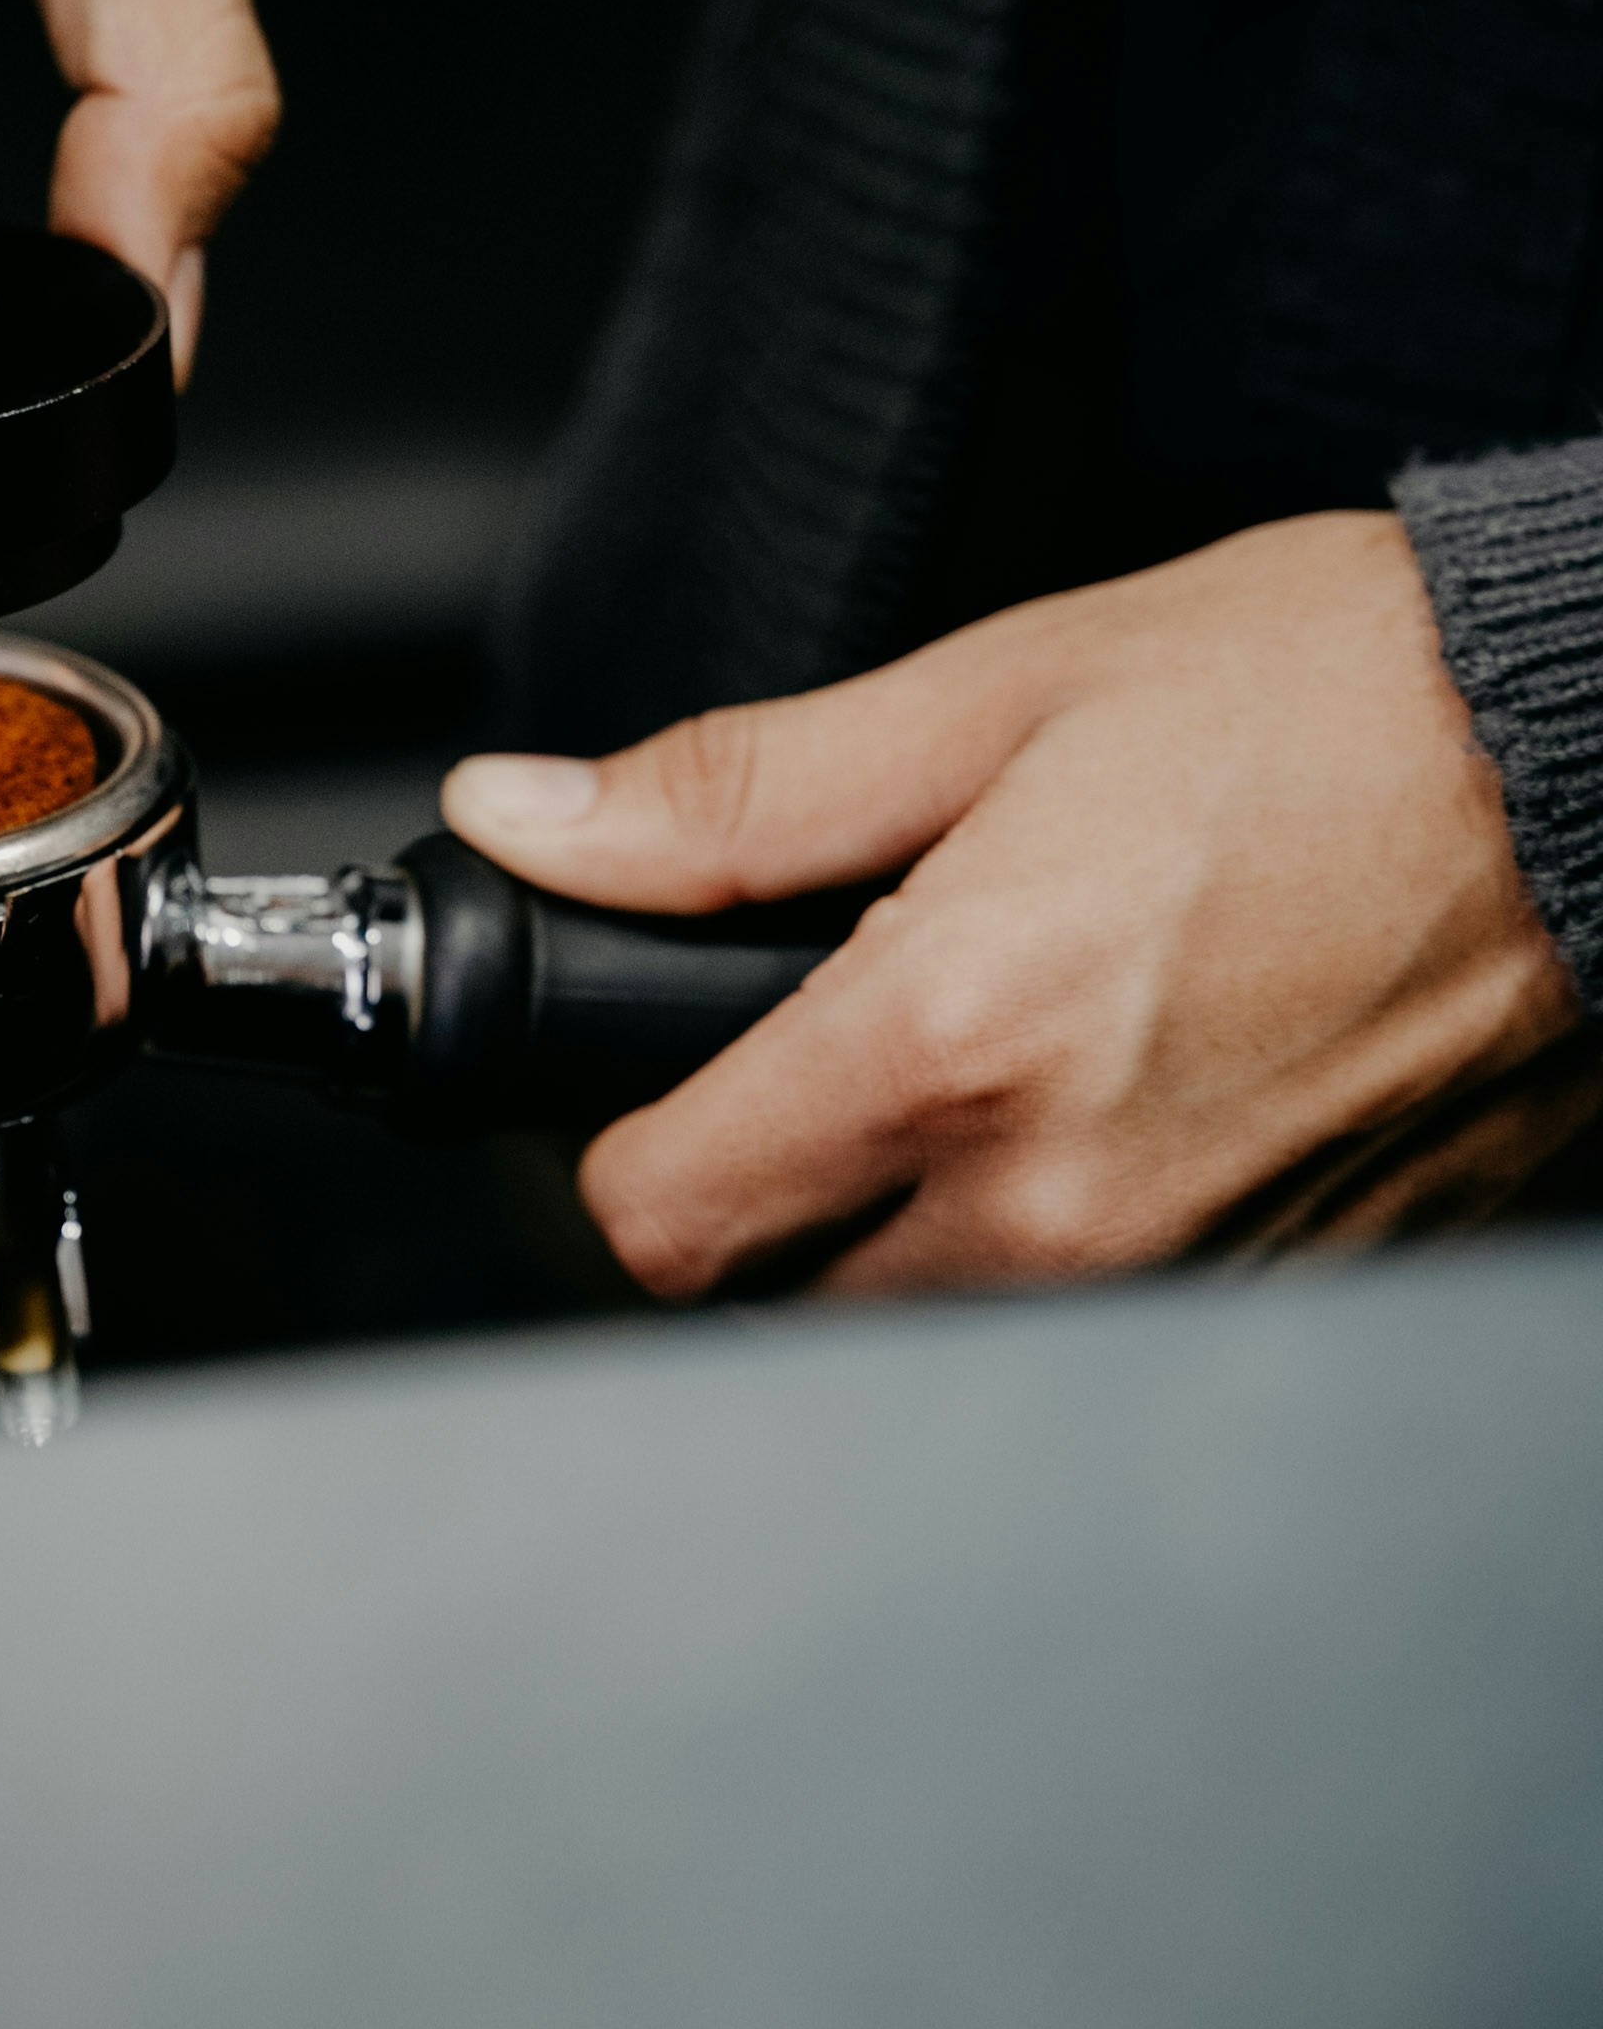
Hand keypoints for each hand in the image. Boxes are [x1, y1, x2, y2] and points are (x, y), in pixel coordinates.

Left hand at [443, 513, 1592, 1295]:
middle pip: (777, 1302)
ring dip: (906, 1228)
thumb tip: (533, 819)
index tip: (664, 1065)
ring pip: (930, 1335)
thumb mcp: (993, 693)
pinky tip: (1110, 1100)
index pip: (661, 1222)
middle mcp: (1060, 1207)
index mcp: (955, 1046)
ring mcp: (1183, 1279)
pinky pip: (1093, 1330)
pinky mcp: (1285, 1298)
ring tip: (986, 1059)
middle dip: (762, 1189)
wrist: (1595, 760)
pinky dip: (1054, 1244)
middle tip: (825, 1047)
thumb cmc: (1329, 701)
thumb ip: (733, 793)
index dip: (624, 1138)